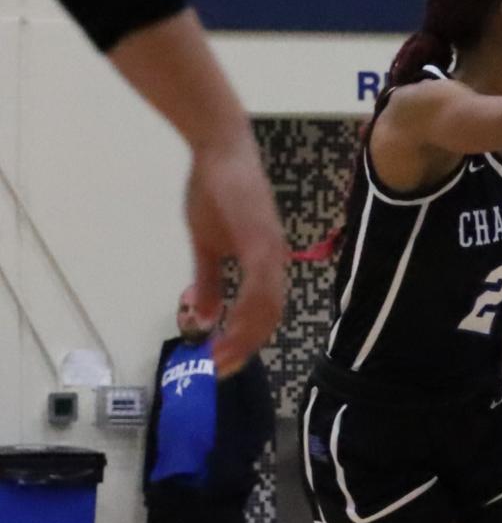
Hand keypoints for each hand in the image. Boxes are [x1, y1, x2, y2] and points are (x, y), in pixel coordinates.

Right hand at [185, 132, 287, 375]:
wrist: (219, 152)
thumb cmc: (214, 193)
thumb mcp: (207, 245)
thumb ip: (208, 281)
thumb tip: (205, 316)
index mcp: (266, 264)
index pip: (264, 313)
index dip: (246, 341)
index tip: (223, 364)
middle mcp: (275, 261)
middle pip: (270, 317)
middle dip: (246, 346)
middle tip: (221, 369)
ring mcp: (270, 251)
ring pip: (267, 306)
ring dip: (244, 335)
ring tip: (221, 356)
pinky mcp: (260, 240)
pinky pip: (259, 284)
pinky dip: (246, 310)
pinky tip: (228, 327)